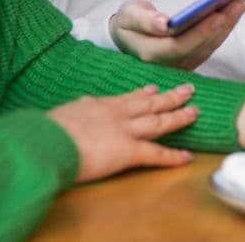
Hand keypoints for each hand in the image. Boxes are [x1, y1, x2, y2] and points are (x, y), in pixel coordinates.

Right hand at [48, 83, 198, 182]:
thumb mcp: (63, 113)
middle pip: (150, 103)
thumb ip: (76, 110)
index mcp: (99, 105)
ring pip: (159, 121)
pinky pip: (156, 154)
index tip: (154, 87)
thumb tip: (79, 109)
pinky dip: (173, 157)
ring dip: (179, 116)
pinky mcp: (128, 151)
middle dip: (170, 96)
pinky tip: (187, 157)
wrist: (48, 140)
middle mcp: (117, 114)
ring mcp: (125, 131)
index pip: (127, 97)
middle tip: (188, 89)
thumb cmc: (48, 130)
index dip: (143, 93)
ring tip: (196, 111)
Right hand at [108, 0, 244, 69]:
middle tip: (237, 1)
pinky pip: (211, 45)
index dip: (201, 31)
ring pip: (209, 46)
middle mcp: (168, 64)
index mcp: (150, 54)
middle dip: (221, 23)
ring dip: (227, 24)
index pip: (180, 45)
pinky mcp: (191, 60)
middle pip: (200, 45)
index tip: (219, 14)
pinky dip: (224, 28)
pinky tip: (233, 11)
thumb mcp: (128, 16)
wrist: (127, 39)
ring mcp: (181, 65)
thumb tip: (164, 23)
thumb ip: (144, 20)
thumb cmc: (127, 24)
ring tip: (239, 1)